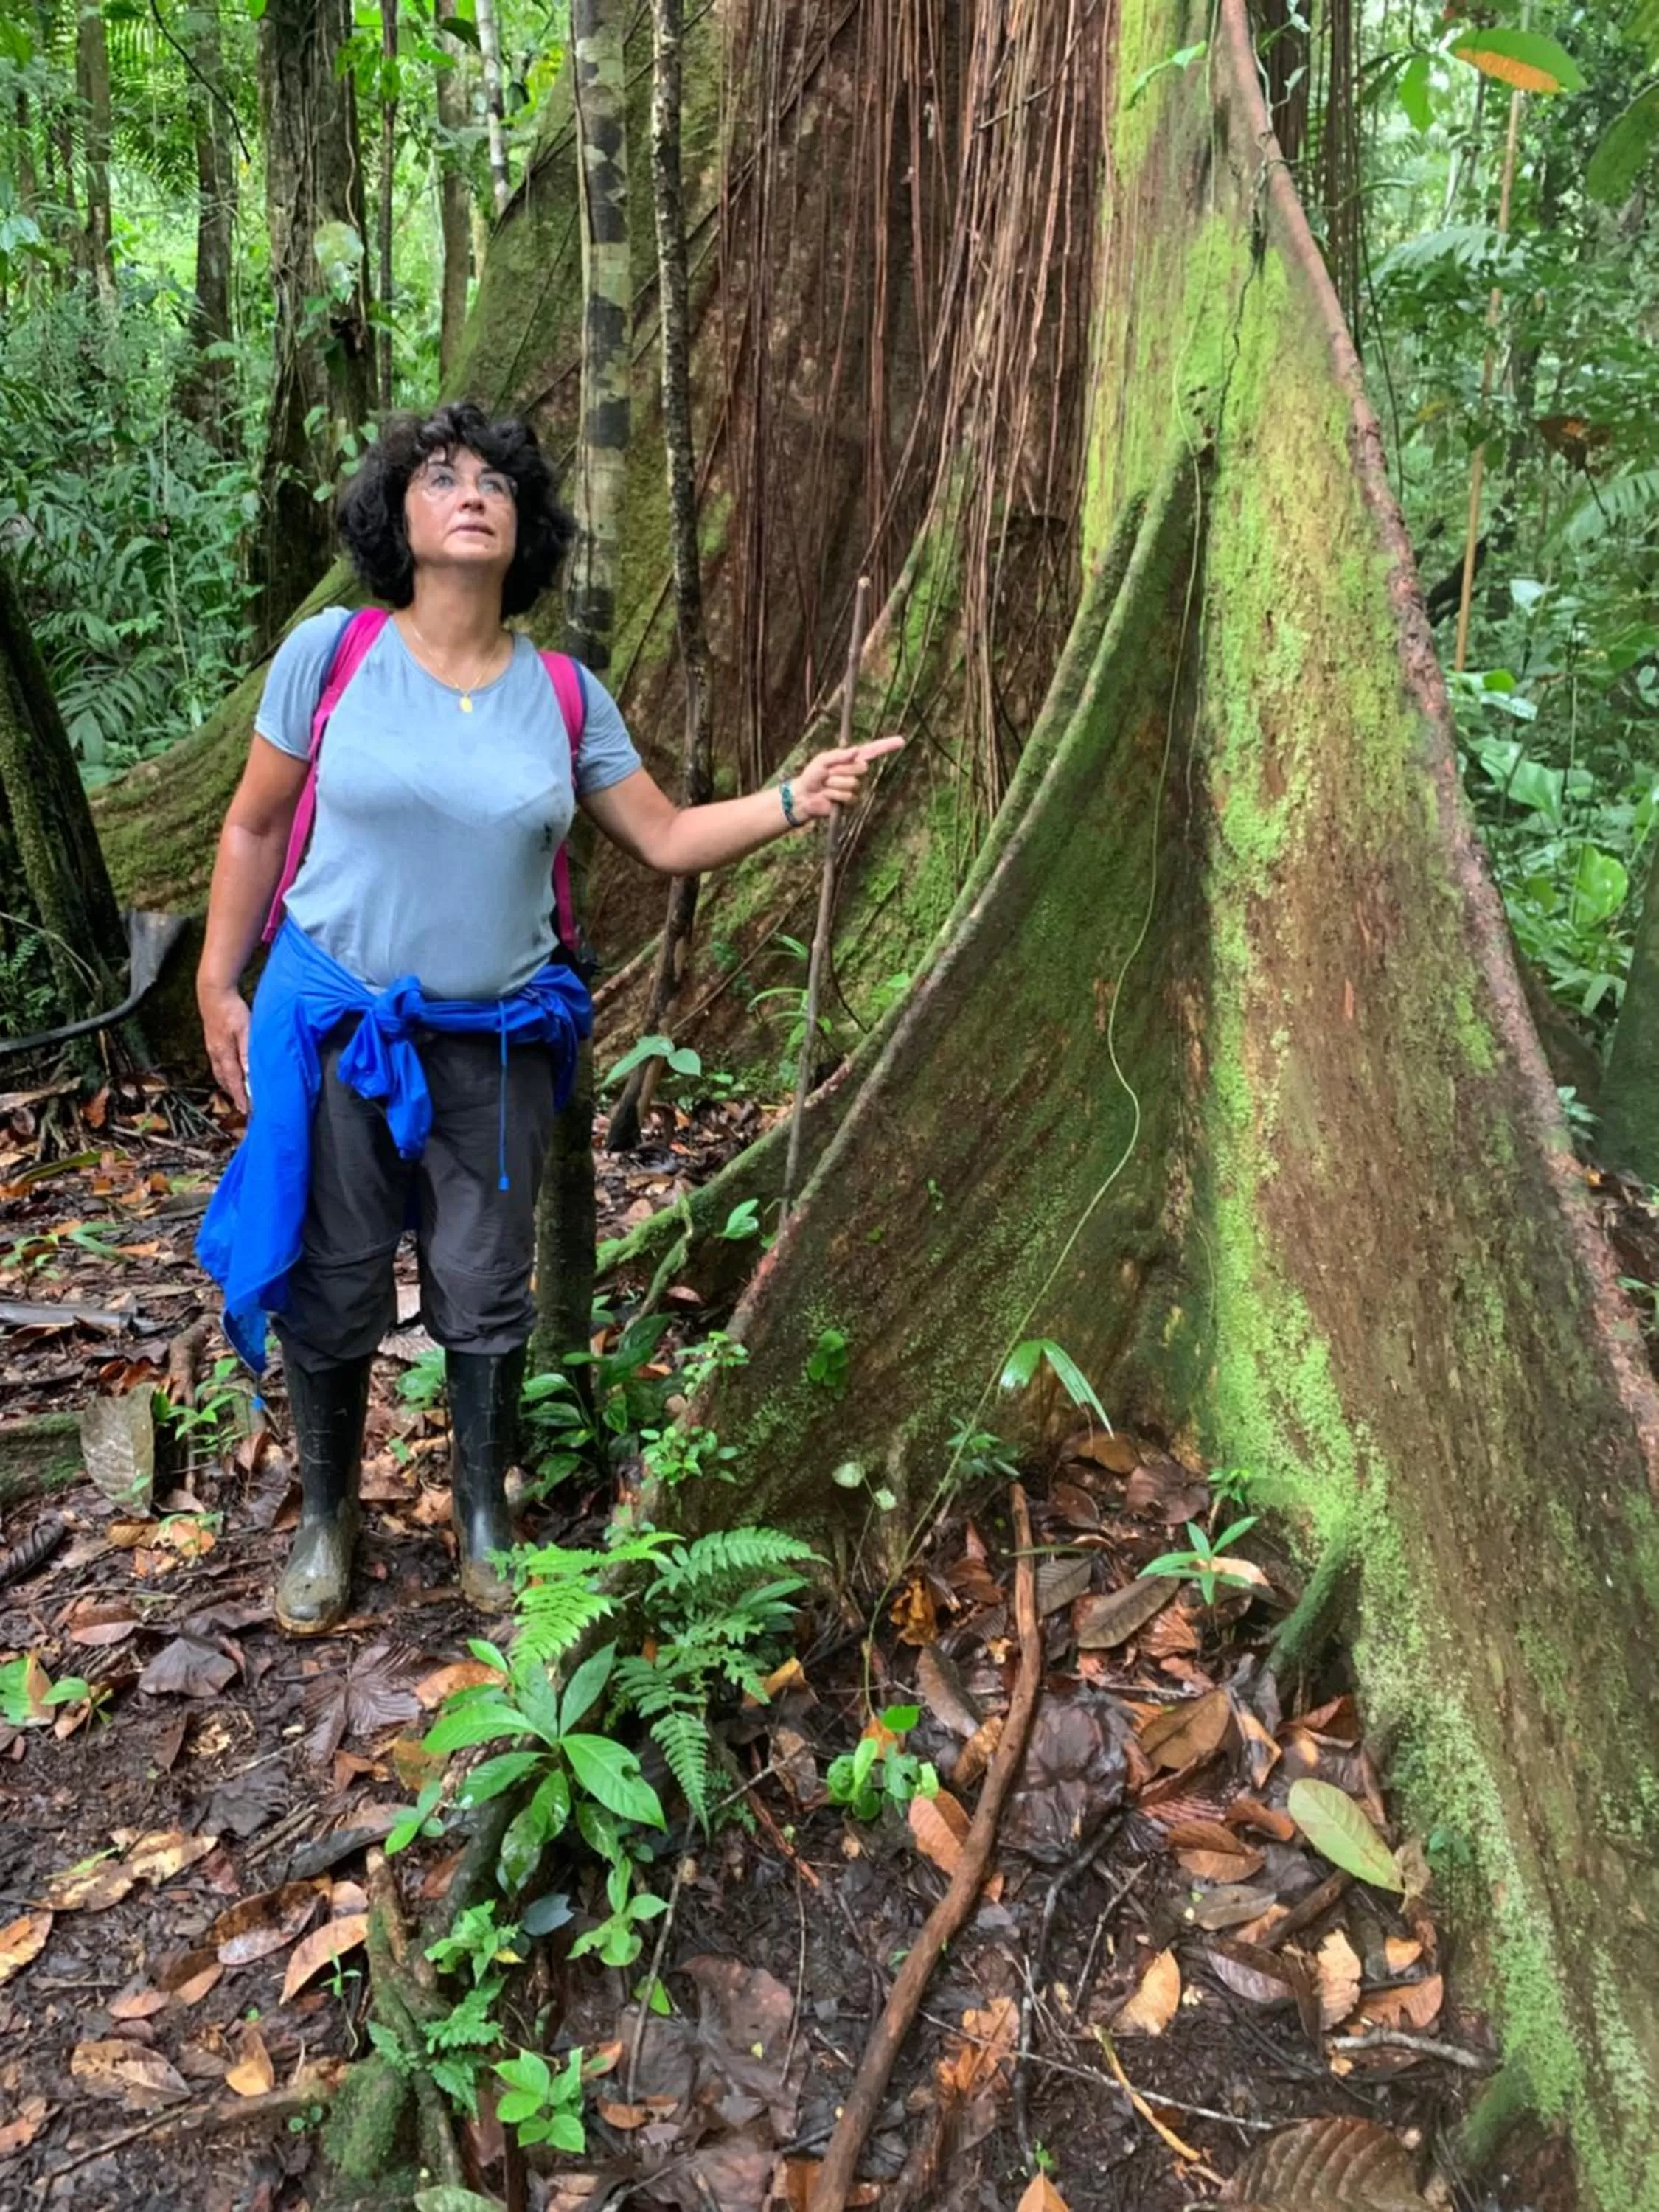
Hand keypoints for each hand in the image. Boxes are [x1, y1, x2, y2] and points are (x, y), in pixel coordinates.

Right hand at [199, 983, 250, 1113]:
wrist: (213, 993)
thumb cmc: (231, 1009)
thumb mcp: (245, 1030)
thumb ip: (247, 1052)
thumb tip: (250, 1073)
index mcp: (224, 1053)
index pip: (234, 1081)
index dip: (240, 1097)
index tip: (246, 1110)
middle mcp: (216, 1054)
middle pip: (225, 1081)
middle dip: (234, 1095)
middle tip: (244, 1108)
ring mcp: (212, 1049)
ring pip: (220, 1074)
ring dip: (229, 1086)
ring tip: (237, 1096)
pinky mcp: (212, 1043)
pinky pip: (219, 1065)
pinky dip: (225, 1075)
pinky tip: (231, 1074)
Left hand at [791, 735, 904, 821]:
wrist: (804, 796)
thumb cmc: (812, 775)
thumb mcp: (823, 760)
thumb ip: (839, 755)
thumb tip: (856, 751)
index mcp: (850, 758)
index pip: (872, 750)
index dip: (887, 746)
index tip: (901, 741)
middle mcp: (855, 772)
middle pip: (861, 767)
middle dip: (842, 770)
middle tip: (828, 773)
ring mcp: (854, 787)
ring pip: (852, 783)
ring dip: (835, 784)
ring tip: (826, 785)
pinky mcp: (850, 801)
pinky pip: (849, 796)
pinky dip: (835, 795)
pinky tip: (828, 796)